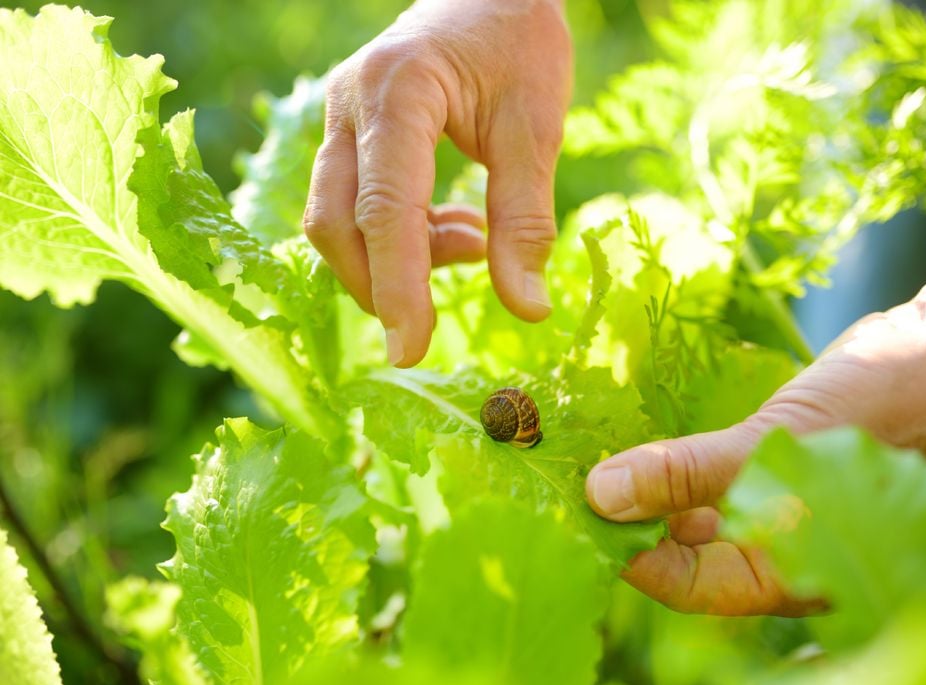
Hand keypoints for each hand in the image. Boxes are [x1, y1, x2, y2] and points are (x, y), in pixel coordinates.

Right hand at [304, 0, 571, 366]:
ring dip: (395, 260)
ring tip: (472, 244)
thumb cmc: (519, 41)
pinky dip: (400, 238)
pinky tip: (456, 231)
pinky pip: (353, 205)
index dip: (398, 287)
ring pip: (336, 219)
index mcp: (399, 90)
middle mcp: (351, 103)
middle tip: (435, 322)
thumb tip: (527, 309)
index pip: (386, 209)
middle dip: (382, 284)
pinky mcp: (348, 134)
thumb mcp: (537, 126)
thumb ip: (526, 219)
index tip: (411, 352)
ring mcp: (340, 117)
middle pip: (337, 222)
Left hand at [586, 194, 925, 615]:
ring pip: (692, 510)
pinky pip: (708, 474)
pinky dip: (672, 461)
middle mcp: (776, 550)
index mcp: (786, 573)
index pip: (684, 584)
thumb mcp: (776, 448)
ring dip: (643, 486)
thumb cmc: (882, 408)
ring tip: (586, 456)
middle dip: (625, 517)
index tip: (570, 514)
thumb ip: (688, 477)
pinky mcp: (770, 466)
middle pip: (683, 550)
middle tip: (564, 480)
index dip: (625, 553)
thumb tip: (601, 496)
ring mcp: (774, 507)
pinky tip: (635, 440)